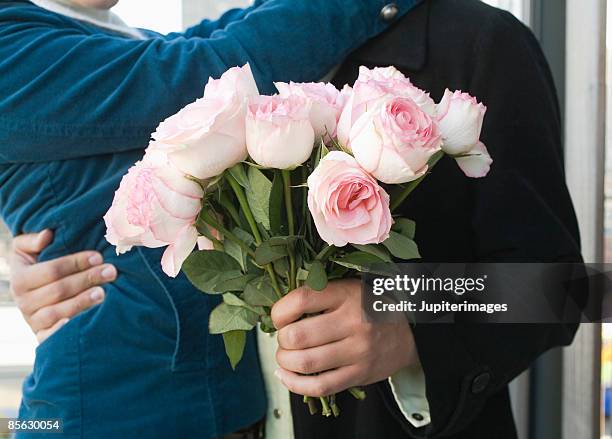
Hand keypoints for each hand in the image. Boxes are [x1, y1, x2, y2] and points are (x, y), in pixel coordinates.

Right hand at [9, 230, 116, 342]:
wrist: (33, 294)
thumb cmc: (36, 266)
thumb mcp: (27, 250)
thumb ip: (32, 240)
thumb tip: (47, 235)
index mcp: (20, 278)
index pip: (51, 270)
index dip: (75, 262)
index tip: (98, 257)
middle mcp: (24, 301)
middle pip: (59, 290)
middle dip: (87, 279)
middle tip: (111, 271)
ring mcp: (33, 320)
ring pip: (58, 312)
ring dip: (82, 302)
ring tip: (104, 293)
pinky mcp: (41, 335)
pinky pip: (50, 337)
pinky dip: (64, 331)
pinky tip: (83, 322)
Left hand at [271, 279, 417, 396]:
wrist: (409, 331)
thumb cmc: (368, 307)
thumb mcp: (348, 288)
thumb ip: (318, 295)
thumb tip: (278, 313)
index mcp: (346, 295)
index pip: (300, 300)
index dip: (279, 312)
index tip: (279, 317)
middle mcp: (353, 322)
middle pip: (298, 335)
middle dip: (281, 340)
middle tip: (285, 338)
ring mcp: (357, 351)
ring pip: (305, 363)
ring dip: (285, 361)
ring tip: (285, 356)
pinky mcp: (359, 374)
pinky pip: (320, 386)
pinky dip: (296, 384)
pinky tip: (286, 375)